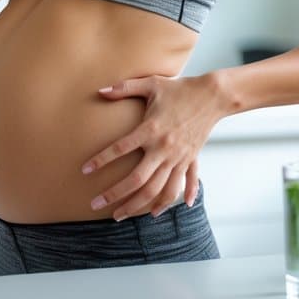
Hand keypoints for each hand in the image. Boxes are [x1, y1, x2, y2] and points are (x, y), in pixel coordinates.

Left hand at [81, 73, 225, 220]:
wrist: (213, 96)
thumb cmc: (179, 88)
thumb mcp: (151, 83)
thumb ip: (124, 88)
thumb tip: (100, 90)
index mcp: (151, 129)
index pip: (121, 148)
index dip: (101, 160)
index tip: (85, 170)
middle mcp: (164, 148)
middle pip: (138, 180)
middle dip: (116, 195)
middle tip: (96, 205)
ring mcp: (179, 157)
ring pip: (158, 190)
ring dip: (138, 205)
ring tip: (121, 215)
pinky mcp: (190, 160)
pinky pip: (182, 185)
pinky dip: (172, 201)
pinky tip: (157, 212)